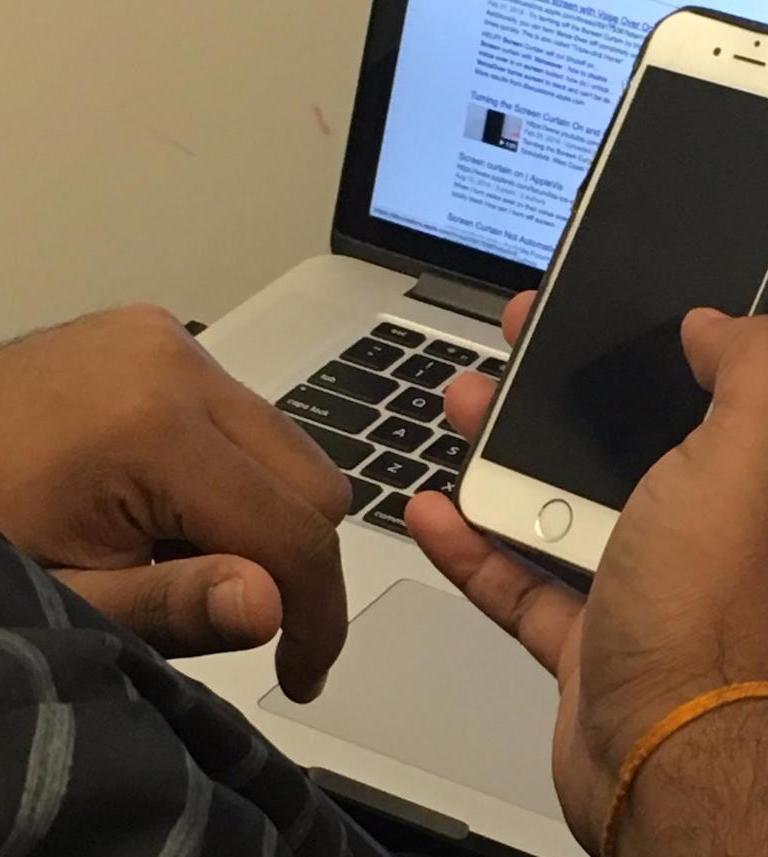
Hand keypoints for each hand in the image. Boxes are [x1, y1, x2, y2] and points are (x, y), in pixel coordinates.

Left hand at [0, 305, 348, 700]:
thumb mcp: (66, 598)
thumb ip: (173, 607)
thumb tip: (273, 606)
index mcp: (154, 424)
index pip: (295, 529)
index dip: (317, 614)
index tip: (302, 671)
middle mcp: (175, 360)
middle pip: (314, 483)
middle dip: (289, 560)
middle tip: (222, 609)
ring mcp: (166, 338)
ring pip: (288, 448)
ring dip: (261, 514)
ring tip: (174, 552)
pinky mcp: (155, 335)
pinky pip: (243, 417)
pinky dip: (231, 472)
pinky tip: (162, 504)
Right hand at [406, 274, 767, 849]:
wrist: (667, 758)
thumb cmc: (720, 616)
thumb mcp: (757, 452)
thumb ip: (757, 363)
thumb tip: (721, 317)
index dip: (754, 292)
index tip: (709, 254)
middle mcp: (727, 511)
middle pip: (663, 408)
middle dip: (599, 360)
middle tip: (538, 323)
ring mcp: (662, 569)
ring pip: (583, 483)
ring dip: (519, 442)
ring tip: (466, 400)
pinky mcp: (601, 625)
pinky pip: (531, 570)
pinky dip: (483, 542)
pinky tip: (442, 507)